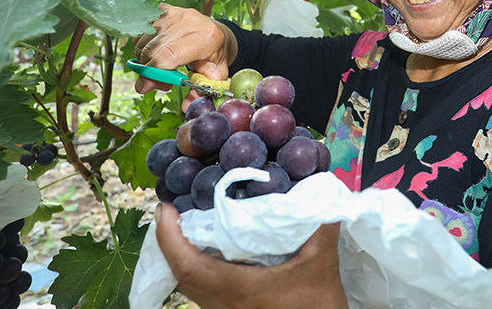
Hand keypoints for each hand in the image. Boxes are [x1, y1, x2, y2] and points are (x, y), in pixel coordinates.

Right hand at [133, 3, 236, 105]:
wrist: (216, 32)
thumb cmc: (214, 56)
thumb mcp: (214, 76)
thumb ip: (200, 91)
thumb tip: (186, 107)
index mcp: (205, 37)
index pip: (169, 56)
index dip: (153, 73)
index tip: (145, 87)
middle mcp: (188, 21)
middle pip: (153, 50)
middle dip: (148, 72)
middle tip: (160, 84)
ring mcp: (174, 13)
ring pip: (143, 42)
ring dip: (145, 61)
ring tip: (161, 69)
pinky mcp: (163, 10)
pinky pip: (142, 31)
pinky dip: (143, 47)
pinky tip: (156, 54)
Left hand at [155, 203, 348, 308]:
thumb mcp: (322, 266)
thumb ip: (321, 228)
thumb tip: (325, 193)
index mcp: (237, 289)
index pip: (187, 265)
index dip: (169, 237)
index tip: (166, 209)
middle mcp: (224, 304)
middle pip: (180, 274)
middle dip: (169, 241)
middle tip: (171, 210)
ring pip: (189, 285)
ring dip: (181, 256)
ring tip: (186, 226)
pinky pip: (202, 291)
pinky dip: (196, 268)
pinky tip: (211, 253)